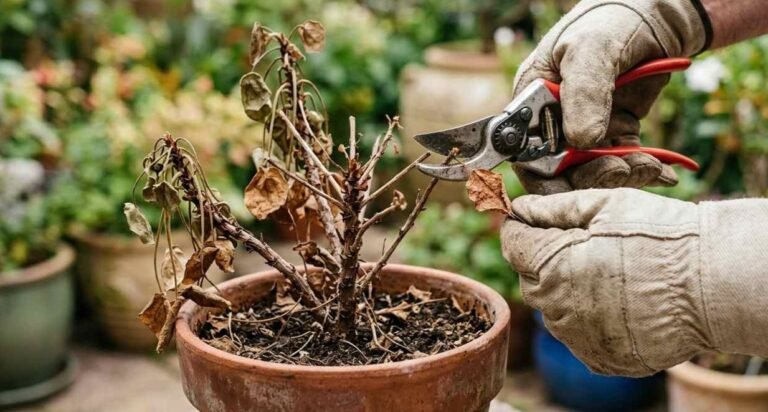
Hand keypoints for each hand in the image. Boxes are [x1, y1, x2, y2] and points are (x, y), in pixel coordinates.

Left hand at [500, 189, 767, 375]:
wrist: (714, 284)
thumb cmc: (662, 236)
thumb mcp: (606, 204)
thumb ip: (555, 208)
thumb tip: (522, 207)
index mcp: (550, 265)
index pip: (513, 243)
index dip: (522, 226)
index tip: (533, 219)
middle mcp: (556, 307)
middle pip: (530, 278)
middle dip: (543, 258)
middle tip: (577, 243)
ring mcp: (578, 337)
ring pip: (553, 309)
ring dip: (565, 290)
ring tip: (604, 272)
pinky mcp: (602, 358)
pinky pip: (579, 336)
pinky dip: (588, 319)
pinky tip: (616, 302)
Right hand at [513, 0, 708, 193]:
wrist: (656, 16)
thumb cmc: (610, 23)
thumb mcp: (591, 50)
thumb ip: (583, 94)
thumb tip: (582, 140)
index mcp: (532, 101)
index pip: (526, 153)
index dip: (544, 175)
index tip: (570, 183)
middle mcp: (555, 121)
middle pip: (562, 170)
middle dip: (593, 177)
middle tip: (621, 170)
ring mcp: (587, 128)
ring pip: (597, 171)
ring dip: (623, 175)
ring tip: (650, 165)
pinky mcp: (617, 131)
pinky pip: (625, 161)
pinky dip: (645, 169)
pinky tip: (665, 171)